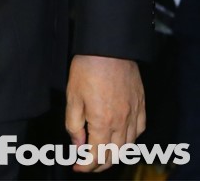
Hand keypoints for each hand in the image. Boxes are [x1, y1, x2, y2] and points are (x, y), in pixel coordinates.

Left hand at [66, 54, 144, 172]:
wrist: (108, 47)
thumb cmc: (88, 68)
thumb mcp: (72, 96)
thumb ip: (74, 124)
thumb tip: (77, 144)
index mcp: (103, 122)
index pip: (96, 156)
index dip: (86, 165)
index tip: (77, 165)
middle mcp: (122, 122)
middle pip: (114, 155)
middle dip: (100, 165)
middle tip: (88, 164)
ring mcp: (134, 114)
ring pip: (128, 146)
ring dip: (115, 154)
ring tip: (103, 153)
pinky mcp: (141, 105)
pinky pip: (139, 130)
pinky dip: (130, 139)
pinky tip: (122, 137)